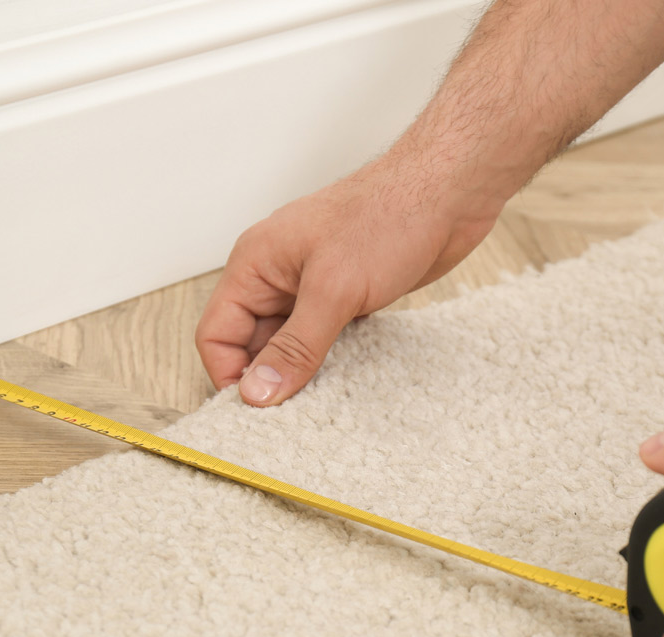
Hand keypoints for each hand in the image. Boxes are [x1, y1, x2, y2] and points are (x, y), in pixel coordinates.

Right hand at [195, 160, 499, 405]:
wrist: (447, 193)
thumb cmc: (387, 216)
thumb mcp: (333, 290)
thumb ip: (295, 346)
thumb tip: (257, 392)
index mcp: (255, 263)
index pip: (216, 333)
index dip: (229, 375)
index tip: (256, 411)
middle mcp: (276, 275)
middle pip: (250, 343)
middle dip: (266, 378)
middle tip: (291, 415)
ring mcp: (311, 285)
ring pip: (287, 343)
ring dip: (299, 372)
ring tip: (320, 402)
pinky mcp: (344, 295)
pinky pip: (322, 339)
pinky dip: (328, 361)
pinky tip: (346, 380)